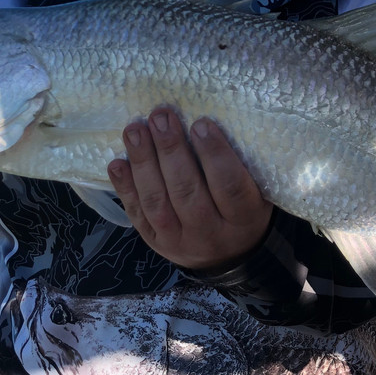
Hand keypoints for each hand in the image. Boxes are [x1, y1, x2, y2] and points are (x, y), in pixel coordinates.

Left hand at [107, 108, 273, 270]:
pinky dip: (125, 188)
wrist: (229, 257)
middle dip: (171, 151)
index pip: (230, 186)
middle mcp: (211, 233)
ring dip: (144, 163)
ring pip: (157, 203)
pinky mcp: (155, 242)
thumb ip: (240, 165)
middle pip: (187, 192)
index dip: (215, 154)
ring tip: (135, 130)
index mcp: (244, 219)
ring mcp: (179, 241)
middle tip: (161, 118)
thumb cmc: (244, 210)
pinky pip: (137, 215)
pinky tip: (117, 162)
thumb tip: (208, 121)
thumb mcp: (258, 191)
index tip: (201, 123)